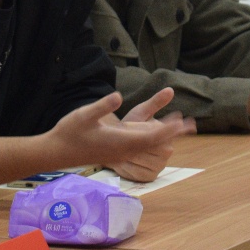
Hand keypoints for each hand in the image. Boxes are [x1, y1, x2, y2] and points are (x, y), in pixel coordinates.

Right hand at [48, 91, 192, 177]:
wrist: (57, 152)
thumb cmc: (69, 132)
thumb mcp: (84, 115)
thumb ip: (103, 106)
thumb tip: (119, 96)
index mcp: (120, 141)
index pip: (151, 136)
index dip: (168, 129)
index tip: (182, 122)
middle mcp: (123, 150)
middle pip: (154, 143)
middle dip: (173, 134)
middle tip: (192, 125)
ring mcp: (120, 153)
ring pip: (148, 147)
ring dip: (164, 137)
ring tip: (178, 128)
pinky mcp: (115, 153)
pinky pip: (140, 148)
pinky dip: (152, 140)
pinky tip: (154, 135)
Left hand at [103, 88, 191, 181]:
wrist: (114, 144)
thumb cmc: (129, 127)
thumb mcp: (141, 112)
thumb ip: (155, 102)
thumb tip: (170, 90)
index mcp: (166, 136)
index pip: (171, 134)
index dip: (173, 130)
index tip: (175, 126)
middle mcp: (166, 152)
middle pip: (157, 150)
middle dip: (140, 142)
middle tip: (127, 135)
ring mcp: (158, 166)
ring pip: (147, 161)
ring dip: (133, 156)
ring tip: (122, 149)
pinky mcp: (148, 176)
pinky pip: (139, 173)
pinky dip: (128, 168)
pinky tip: (121, 162)